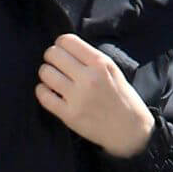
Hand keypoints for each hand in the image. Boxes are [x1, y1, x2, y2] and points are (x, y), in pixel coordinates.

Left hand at [37, 33, 153, 157]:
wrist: (129, 130)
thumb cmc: (121, 98)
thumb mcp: (112, 70)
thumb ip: (90, 58)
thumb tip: (64, 49)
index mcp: (100, 63)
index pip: (66, 40)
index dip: (60, 45)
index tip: (63, 53)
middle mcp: (88, 77)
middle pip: (53, 54)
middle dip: (51, 58)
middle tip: (56, 66)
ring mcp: (78, 97)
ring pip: (45, 73)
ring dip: (46, 74)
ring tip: (53, 80)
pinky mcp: (69, 115)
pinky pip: (43, 95)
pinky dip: (42, 91)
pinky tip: (50, 93)